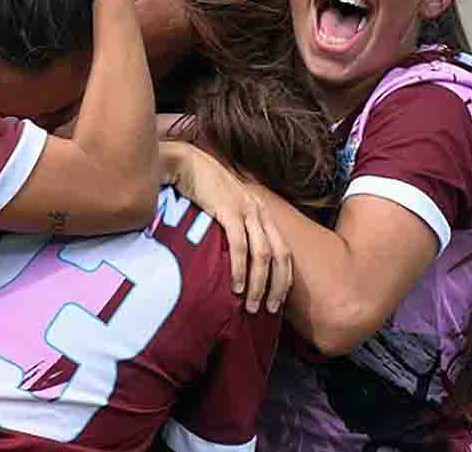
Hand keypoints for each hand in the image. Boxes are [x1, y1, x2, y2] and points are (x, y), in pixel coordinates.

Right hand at [159, 141, 291, 313]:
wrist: (186, 162)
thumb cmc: (201, 188)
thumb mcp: (225, 208)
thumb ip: (233, 227)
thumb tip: (230, 258)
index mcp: (262, 213)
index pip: (285, 251)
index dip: (283, 279)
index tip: (276, 300)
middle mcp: (260, 212)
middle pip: (281, 256)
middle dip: (277, 287)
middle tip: (268, 310)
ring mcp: (246, 210)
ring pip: (263, 254)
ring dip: (259, 284)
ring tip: (251, 305)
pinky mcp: (228, 210)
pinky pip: (240, 244)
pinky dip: (241, 268)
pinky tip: (236, 286)